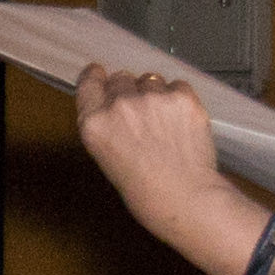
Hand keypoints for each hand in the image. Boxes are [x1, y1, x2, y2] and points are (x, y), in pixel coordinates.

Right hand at [74, 65, 272, 274]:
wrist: (186, 199)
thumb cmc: (146, 191)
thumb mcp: (108, 159)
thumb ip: (107, 126)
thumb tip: (116, 104)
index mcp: (95, 124)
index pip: (89, 83)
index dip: (97, 77)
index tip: (101, 75)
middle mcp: (120, 105)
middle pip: (121, 78)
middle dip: (130, 92)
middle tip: (143, 117)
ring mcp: (152, 98)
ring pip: (151, 80)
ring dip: (156, 95)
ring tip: (165, 126)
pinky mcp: (182, 97)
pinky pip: (178, 85)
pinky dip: (179, 99)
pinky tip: (182, 124)